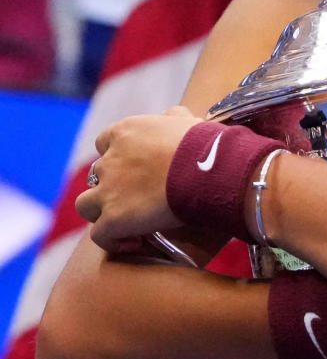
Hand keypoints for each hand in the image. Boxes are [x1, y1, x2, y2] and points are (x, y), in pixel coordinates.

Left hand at [76, 106, 203, 253]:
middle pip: (97, 175)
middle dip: (112, 185)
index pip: (105, 143)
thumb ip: (172, 117)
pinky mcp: (113, 219)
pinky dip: (113, 240)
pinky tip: (134, 242)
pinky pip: (99, 235)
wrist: (209, 170)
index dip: (118, 155)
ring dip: (102, 212)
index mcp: (126, 132)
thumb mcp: (187, 121)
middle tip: (138, 195)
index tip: (136, 166)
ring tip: (126, 220)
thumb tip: (171, 116)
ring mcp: (108, 190)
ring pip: (85, 205)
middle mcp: (111, 160)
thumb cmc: (203, 144)